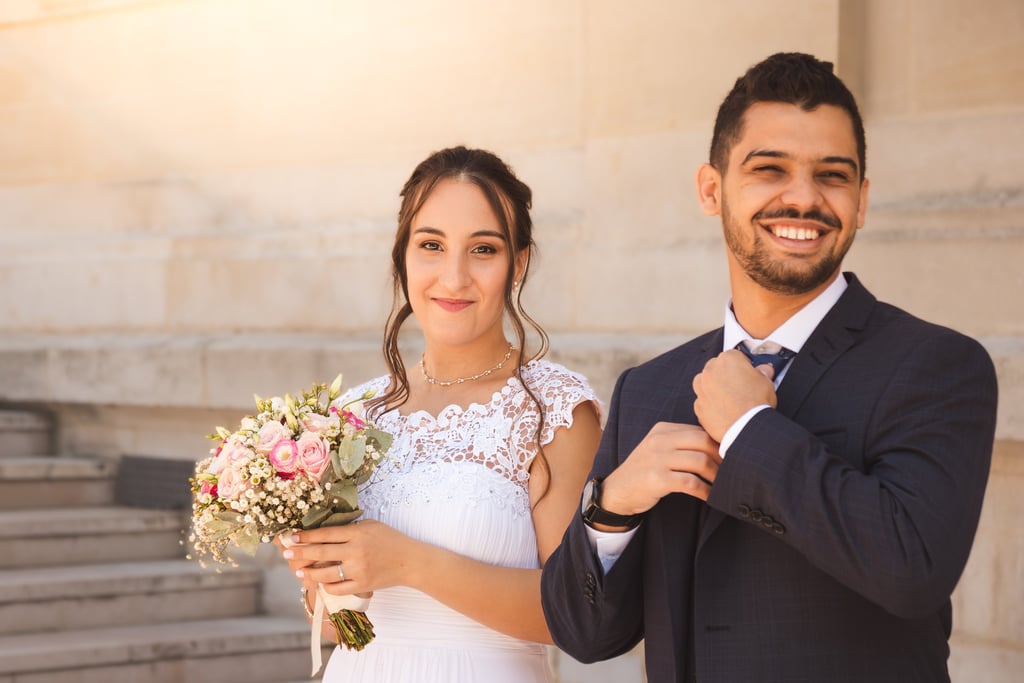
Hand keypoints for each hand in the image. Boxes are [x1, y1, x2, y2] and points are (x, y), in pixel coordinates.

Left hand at [283, 520, 417, 597]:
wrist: (410, 561)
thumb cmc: (390, 539)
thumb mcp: (371, 525)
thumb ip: (349, 527)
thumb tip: (323, 531)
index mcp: (358, 533)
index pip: (325, 534)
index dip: (306, 535)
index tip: (292, 536)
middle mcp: (356, 551)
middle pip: (321, 553)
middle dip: (300, 552)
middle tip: (285, 553)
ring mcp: (359, 570)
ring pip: (325, 573)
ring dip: (308, 573)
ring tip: (298, 571)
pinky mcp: (362, 585)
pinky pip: (338, 588)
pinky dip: (326, 586)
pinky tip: (318, 583)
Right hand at [599, 422, 720, 516]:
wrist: (617, 491)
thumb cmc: (644, 471)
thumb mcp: (659, 449)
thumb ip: (681, 444)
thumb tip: (719, 447)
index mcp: (663, 429)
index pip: (700, 431)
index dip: (719, 445)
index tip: (730, 458)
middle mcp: (660, 440)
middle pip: (703, 442)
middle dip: (722, 458)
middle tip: (732, 472)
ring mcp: (657, 458)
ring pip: (699, 461)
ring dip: (716, 476)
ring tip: (722, 486)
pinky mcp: (657, 479)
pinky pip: (691, 482)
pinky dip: (705, 491)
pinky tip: (709, 497)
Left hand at [693, 349, 776, 441]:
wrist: (746, 428)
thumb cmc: (756, 404)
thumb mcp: (767, 382)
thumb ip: (762, 372)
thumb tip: (764, 370)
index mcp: (728, 359)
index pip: (734, 356)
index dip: (742, 365)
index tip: (746, 373)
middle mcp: (710, 371)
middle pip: (717, 367)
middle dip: (726, 375)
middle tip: (739, 387)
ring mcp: (701, 388)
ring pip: (705, 383)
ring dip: (714, 388)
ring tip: (730, 399)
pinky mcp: (698, 405)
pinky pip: (704, 401)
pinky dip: (711, 405)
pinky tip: (724, 411)